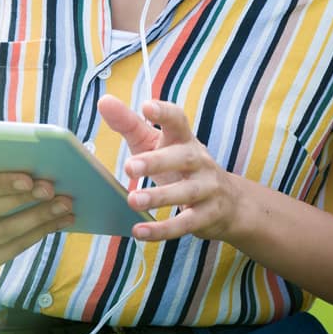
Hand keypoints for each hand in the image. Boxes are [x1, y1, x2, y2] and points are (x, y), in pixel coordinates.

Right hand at [0, 169, 74, 275]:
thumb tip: (16, 151)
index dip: (0, 184)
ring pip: (4, 236)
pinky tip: (53, 224)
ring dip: (38, 220)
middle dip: (26, 201)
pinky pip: (8, 252)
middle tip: (54, 189)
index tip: (29, 178)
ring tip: (63, 207)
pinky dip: (34, 237)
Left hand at [97, 95, 248, 243]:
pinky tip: (139, 231)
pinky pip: (184, 224)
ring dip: (159, 197)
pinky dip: (162, 230)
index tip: (147, 107)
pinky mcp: (207, 216)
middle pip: (182, 157)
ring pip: (185, 192)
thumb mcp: (155, 144)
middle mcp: (199, 160)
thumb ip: (129, 124)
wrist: (228, 203)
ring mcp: (207, 189)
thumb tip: (104, 101)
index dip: (164, 112)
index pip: (178, 120)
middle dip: (157, 161)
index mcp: (184, 138)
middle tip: (130, 167)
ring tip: (133, 201)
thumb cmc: (178, 165)